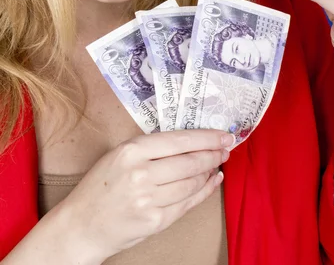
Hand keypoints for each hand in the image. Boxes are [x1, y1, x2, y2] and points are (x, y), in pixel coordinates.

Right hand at [60, 129, 233, 260]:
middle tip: (226, 148)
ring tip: (217, 163)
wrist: (81, 225)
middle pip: (190, 162)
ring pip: (192, 182)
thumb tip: (189, 140)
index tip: (223, 134)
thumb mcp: (119, 155)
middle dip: (213, 153)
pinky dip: (204, 191)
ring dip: (210, 171)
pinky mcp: (155, 220)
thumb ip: (151, 147)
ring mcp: (149, 199)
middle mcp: (141, 174)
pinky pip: (188, 203)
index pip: (179, 141)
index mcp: (132, 151)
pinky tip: (212, 181)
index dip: (206, 138)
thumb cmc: (101, 186)